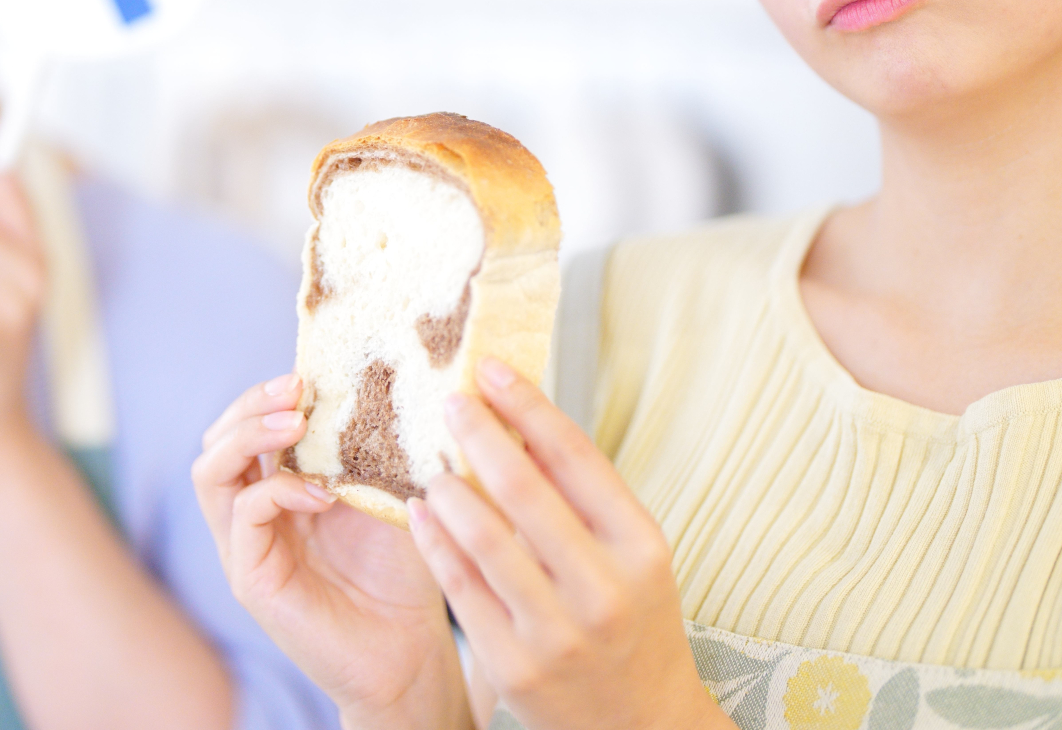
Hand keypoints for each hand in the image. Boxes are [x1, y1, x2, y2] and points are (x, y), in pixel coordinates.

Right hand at [192, 375, 472, 729]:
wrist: (411, 650)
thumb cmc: (405, 570)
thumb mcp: (387, 488)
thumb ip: (368, 445)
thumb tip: (376, 376)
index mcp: (282, 486)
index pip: (249, 424)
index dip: (270, 392)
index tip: (311, 370)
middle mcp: (255, 513)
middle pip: (217, 438)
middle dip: (250, 402)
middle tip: (296, 386)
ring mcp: (245, 546)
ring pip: (210, 470)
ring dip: (248, 435)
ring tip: (294, 422)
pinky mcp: (250, 578)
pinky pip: (242, 517)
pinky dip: (276, 492)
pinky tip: (320, 493)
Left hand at [407, 358, 723, 729]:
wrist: (639, 723)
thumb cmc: (632, 618)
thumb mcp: (631, 553)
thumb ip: (583, 493)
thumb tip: (521, 414)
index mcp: (641, 546)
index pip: (577, 457)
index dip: (528, 405)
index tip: (490, 368)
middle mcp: (603, 588)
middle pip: (525, 490)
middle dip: (479, 435)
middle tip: (448, 401)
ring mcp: (556, 631)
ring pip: (484, 539)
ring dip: (448, 488)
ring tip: (430, 462)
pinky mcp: (514, 664)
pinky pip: (461, 588)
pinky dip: (435, 542)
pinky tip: (420, 513)